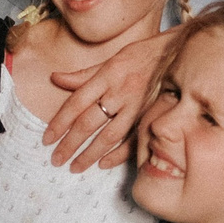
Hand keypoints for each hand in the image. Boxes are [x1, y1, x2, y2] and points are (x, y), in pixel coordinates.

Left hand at [43, 34, 169, 171]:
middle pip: (89, 122)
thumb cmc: (140, 56)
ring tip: (75, 167)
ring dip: (90, 154)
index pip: (76, 103)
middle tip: (56, 159)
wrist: (177, 55)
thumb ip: (82, 74)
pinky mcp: (150, 117)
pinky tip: (103, 163)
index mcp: (106, 76)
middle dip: (70, 143)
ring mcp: (136, 107)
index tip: (47, 139)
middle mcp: (119, 92)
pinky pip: (133, 140)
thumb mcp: (109, 60)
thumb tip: (55, 78)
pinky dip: (118, 154)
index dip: (60, 123)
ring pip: (109, 135)